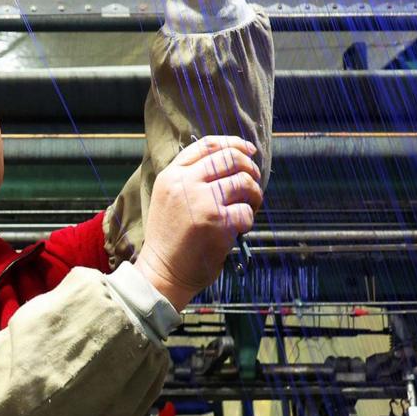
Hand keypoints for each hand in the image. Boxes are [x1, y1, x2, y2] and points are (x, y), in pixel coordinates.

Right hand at [136, 135, 262, 310]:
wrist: (163, 271)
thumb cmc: (170, 237)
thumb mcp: (169, 197)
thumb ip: (190, 177)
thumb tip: (231, 158)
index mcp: (172, 175)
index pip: (207, 145)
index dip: (234, 143)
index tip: (249, 151)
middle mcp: (185, 183)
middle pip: (230, 158)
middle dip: (250, 168)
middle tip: (253, 183)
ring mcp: (201, 202)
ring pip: (244, 182)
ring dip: (254, 194)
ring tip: (248, 207)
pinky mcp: (217, 223)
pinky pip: (246, 211)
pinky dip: (249, 219)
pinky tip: (240, 227)